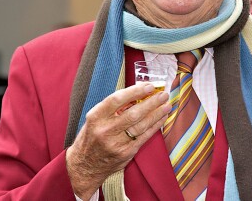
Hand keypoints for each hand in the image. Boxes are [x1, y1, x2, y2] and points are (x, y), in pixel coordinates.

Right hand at [66, 83, 170, 199]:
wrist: (85, 166)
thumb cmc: (92, 136)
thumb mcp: (96, 119)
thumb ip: (113, 107)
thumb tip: (137, 94)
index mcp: (96, 117)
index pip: (117, 99)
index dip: (135, 91)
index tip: (149, 86)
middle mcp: (105, 130)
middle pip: (133, 113)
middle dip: (151, 102)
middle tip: (163, 94)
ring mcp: (116, 143)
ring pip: (141, 125)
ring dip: (156, 114)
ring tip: (166, 104)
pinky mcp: (126, 153)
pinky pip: (144, 136)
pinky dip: (155, 126)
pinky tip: (161, 118)